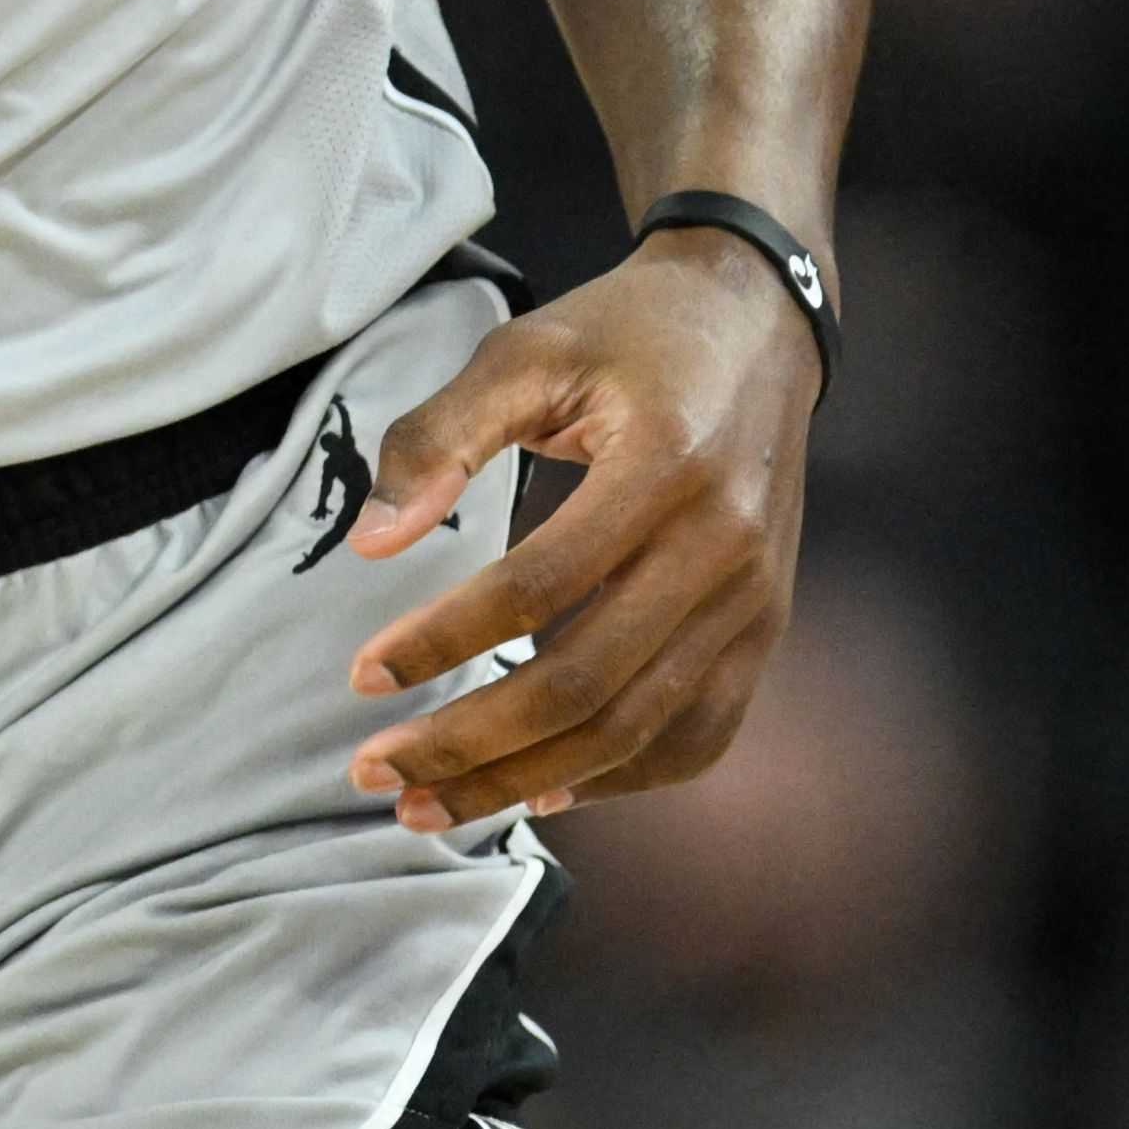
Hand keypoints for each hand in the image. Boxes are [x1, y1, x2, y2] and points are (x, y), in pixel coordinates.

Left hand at [339, 238, 816, 830]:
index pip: (539, 587)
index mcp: (665, 468)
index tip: (363, 677)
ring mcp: (754, 602)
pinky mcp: (765, 630)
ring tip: (429, 805)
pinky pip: (697, 735)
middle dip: (471, 743)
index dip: (445, 640)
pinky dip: (618, 778)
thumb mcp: (524, 352)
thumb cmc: (628, 334)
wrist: (756, 323)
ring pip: (636, 730)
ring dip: (526, 780)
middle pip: (588, 685)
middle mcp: (724, 550)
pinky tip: (543, 790)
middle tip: (375, 770)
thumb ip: (439, 438)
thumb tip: (369, 544)